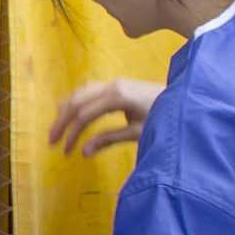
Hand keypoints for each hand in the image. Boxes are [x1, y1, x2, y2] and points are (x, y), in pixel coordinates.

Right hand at [47, 78, 162, 156]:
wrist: (184, 99)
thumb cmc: (164, 117)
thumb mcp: (138, 132)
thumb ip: (109, 139)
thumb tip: (83, 151)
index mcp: (117, 96)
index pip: (85, 115)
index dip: (72, 133)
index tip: (66, 151)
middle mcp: (112, 85)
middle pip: (76, 100)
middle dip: (62, 121)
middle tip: (51, 141)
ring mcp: (113, 83)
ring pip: (80, 92)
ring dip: (66, 110)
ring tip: (57, 129)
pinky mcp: (116, 85)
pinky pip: (88, 90)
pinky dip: (76, 102)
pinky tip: (71, 114)